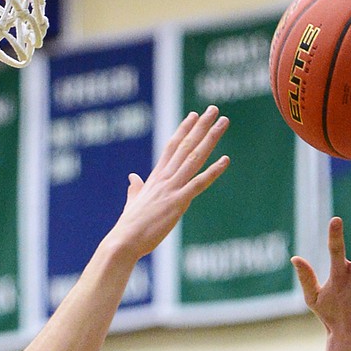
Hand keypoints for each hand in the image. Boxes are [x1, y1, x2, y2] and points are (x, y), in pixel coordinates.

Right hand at [110, 107, 228, 259]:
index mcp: (155, 178)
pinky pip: (199, 183)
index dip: (184, 130)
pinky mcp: (178, 202)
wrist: (124, 241)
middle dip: (201, 126)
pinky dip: (213, 171)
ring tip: (222, 122)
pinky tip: (225, 160)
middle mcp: (164, 178)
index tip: (194, 115)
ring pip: (194, 157)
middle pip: (186, 145)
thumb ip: (135, 188)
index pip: (172, 147)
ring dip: (210, 138)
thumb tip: (133, 178)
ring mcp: (172, 188)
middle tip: (214, 109)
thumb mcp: (132, 202)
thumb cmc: (129, 227)